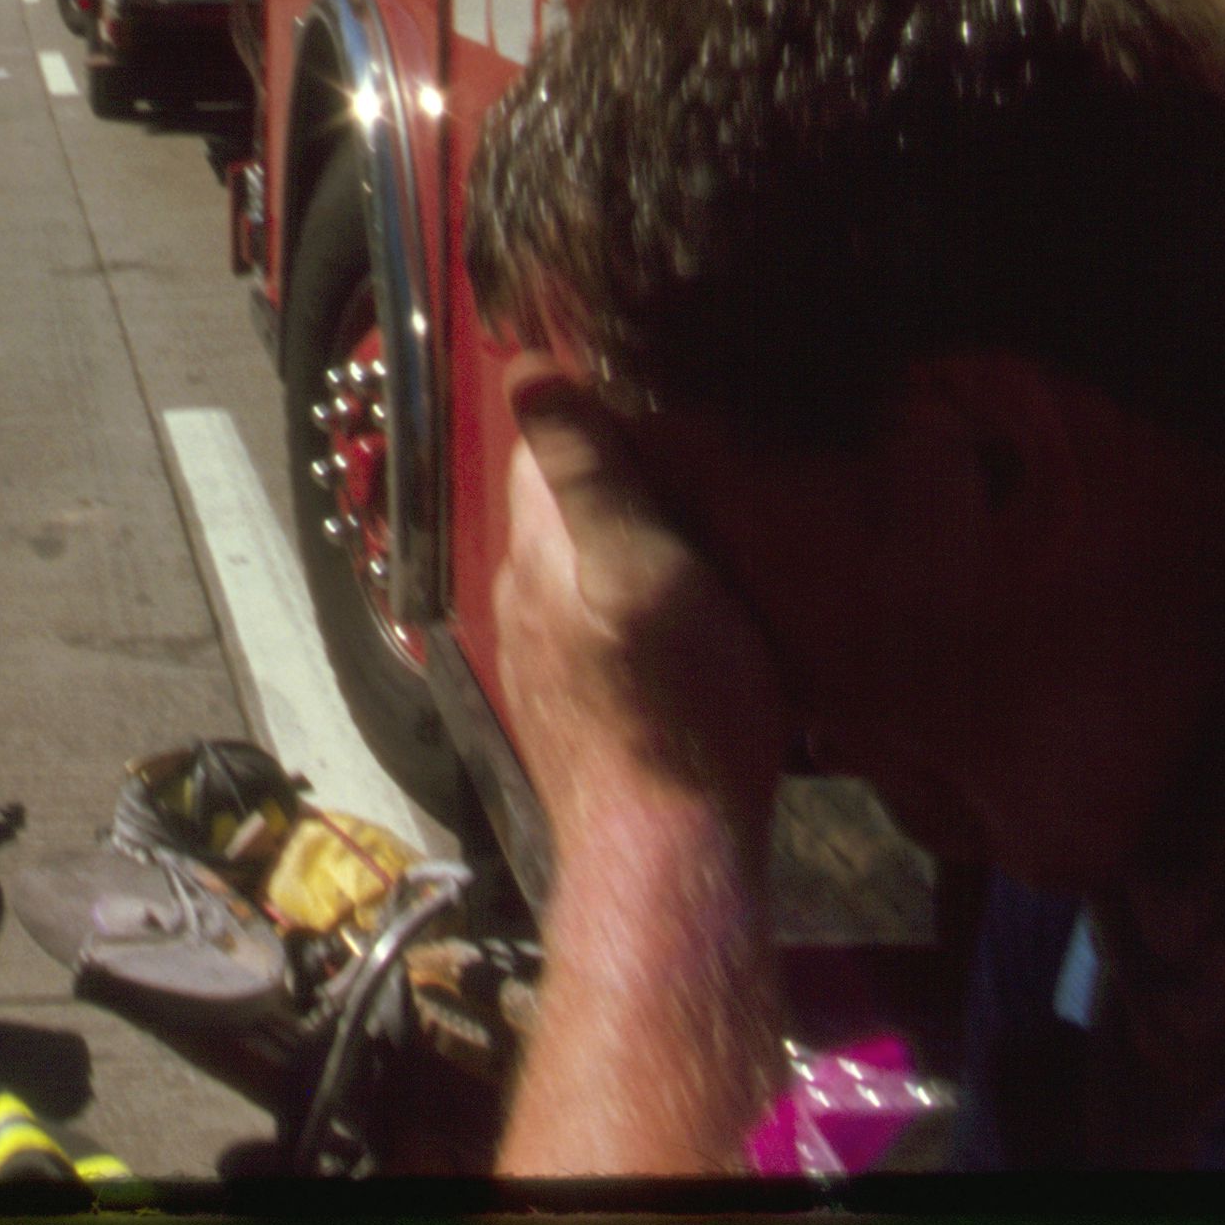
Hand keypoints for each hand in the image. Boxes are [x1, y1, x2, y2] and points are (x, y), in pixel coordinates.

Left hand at [492, 371, 788, 860]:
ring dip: (628, 538)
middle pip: (560, 503)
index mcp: (535, 549)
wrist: (665, 856)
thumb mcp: (641, 567)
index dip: (593, 407)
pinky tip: (684, 617)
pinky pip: (598, 622)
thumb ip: (586, 472)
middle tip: (697, 458)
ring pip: (580, 564)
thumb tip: (525, 367)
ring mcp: (544, 658)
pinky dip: (633, 600)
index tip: (656, 394)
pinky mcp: (576, 707)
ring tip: (703, 530)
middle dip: (616, 472)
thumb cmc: (673, 705)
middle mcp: (520, 596)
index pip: (539, 443)